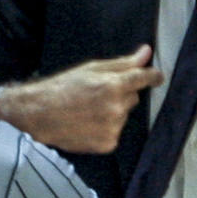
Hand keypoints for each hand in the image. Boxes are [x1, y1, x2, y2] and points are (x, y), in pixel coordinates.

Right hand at [0, 47, 163, 153]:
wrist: (38, 115)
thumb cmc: (62, 87)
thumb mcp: (91, 69)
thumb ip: (122, 63)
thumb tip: (146, 53)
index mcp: (113, 86)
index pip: (143, 79)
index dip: (152, 76)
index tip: (157, 77)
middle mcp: (116, 108)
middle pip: (133, 98)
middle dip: (120, 94)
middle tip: (96, 94)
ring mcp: (113, 128)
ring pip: (123, 116)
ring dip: (113, 112)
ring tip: (88, 110)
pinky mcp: (108, 144)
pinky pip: (115, 132)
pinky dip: (106, 128)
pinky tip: (88, 124)